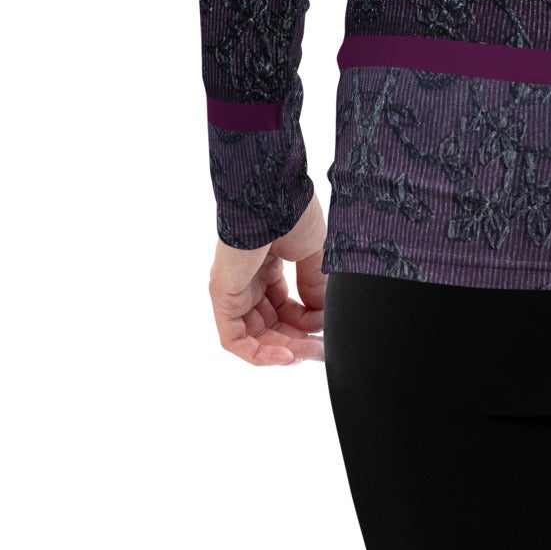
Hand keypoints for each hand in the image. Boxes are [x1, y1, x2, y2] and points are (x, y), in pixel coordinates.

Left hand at [208, 193, 328, 365]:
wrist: (271, 195)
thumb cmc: (291, 211)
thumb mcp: (313, 252)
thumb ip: (315, 285)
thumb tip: (321, 313)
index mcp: (267, 266)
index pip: (284, 307)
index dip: (307, 322)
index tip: (328, 327)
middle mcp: (247, 280)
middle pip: (270, 325)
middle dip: (297, 341)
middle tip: (320, 350)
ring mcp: (233, 289)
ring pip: (253, 337)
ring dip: (281, 351)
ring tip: (307, 354)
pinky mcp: (222, 297)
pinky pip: (234, 339)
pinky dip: (259, 354)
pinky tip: (287, 355)